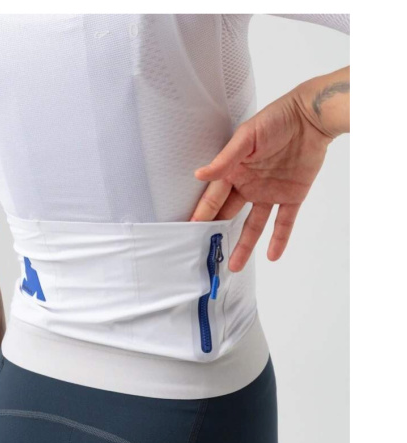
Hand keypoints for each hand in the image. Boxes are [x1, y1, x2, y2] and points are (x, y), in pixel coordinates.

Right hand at [190, 67, 348, 271]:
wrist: (311, 118)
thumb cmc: (275, 120)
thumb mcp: (247, 138)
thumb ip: (225, 160)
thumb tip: (199, 174)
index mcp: (234, 171)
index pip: (214, 197)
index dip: (202, 214)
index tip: (189, 231)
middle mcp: (248, 185)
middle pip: (229, 214)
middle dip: (217, 233)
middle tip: (205, 253)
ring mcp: (269, 193)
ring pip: (254, 224)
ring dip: (245, 245)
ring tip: (234, 265)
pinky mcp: (291, 196)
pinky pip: (284, 222)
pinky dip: (279, 239)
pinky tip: (272, 255)